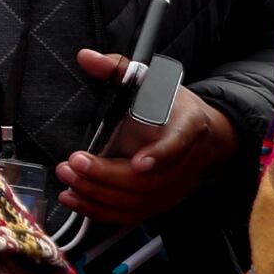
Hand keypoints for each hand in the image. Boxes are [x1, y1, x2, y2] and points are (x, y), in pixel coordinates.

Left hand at [56, 53, 238, 223]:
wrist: (205, 138)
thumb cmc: (172, 107)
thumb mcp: (152, 81)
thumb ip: (118, 69)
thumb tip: (86, 57)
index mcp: (189, 128)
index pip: (181, 143)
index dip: (163, 155)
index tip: (139, 162)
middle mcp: (185, 164)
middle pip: (149, 181)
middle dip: (108, 175)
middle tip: (74, 163)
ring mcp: (173, 188)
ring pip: (138, 202)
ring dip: (98, 194)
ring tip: (68, 177)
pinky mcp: (159, 203)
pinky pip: (130, 215)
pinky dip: (99, 211)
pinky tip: (72, 198)